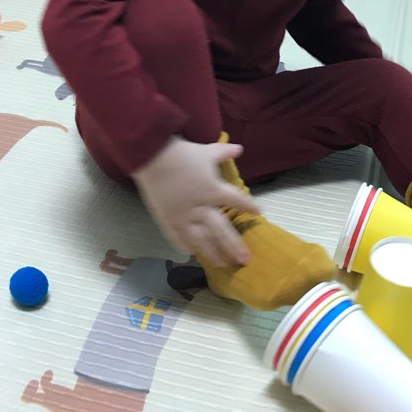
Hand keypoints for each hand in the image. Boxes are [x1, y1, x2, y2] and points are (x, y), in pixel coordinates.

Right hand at [131, 136, 259, 266]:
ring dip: (212, 253)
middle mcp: (202, 208)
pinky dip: (184, 246)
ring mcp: (184, 217)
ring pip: (201, 241)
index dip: (248, 207)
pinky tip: (190, 254)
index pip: (237, 201)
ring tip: (221, 263)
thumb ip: (224, 152)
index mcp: (214, 190)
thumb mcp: (207, 151)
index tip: (258, 212)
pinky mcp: (168, 220)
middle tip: (243, 260)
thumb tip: (240, 148)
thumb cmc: (182, 154)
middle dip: (234, 246)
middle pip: (222, 231)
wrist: (153, 157)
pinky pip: (177, 237)